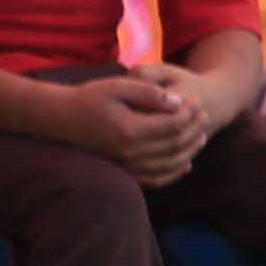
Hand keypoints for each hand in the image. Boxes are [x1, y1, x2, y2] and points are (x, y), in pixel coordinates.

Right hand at [89, 68, 211, 182]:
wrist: (60, 119)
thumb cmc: (88, 98)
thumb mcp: (117, 86)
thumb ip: (148, 92)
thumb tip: (178, 102)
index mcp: (130, 130)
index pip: (173, 125)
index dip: (189, 113)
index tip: (196, 101)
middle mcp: (130, 153)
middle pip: (176, 145)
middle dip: (194, 129)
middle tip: (204, 116)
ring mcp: (128, 166)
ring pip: (171, 164)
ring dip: (190, 150)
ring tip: (201, 136)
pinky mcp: (125, 173)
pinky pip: (157, 179)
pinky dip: (175, 172)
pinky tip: (186, 162)